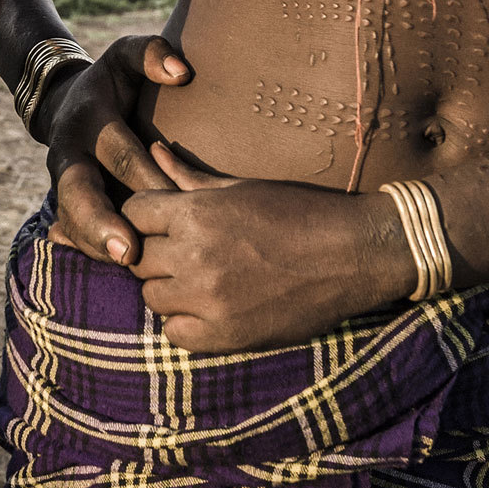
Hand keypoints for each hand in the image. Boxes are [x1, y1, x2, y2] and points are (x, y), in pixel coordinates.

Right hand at [43, 35, 193, 266]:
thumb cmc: (112, 82)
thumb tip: (182, 72)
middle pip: (77, 194)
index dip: (141, 178)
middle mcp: (69, 154)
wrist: (67, 102)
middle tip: (129, 254)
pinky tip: (115, 272)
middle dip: (100, 225)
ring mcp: (62, 183)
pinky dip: (89, 251)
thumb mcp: (125, 56)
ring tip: (125, 270)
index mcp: (89, 119)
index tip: (164, 201)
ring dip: (93, 247)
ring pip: (70, 220)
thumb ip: (151, 54)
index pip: (118, 152)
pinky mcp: (65, 203)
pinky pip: (72, 232)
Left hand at [124, 143, 411, 352]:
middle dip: (154, 252)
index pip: (132, 213)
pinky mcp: (227, 336)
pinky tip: (208, 308)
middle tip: (182, 252)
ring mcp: (209, 300)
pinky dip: (185, 323)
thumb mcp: (240, 188)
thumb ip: (187, 176)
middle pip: (138, 258)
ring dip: (168, 288)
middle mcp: (195, 256)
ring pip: (152, 297)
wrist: (356, 253)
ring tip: (199, 279)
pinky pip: (176, 334)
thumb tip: (152, 151)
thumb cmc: (299, 211)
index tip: (162, 222)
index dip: (144, 216)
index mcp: (197, 213)